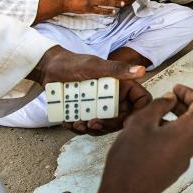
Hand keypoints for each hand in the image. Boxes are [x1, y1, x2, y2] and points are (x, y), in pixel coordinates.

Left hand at [27, 45, 149, 134]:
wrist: (50, 69)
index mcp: (123, 86)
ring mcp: (102, 107)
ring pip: (106, 126)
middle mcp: (116, 98)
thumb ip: (118, 69)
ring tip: (77, 123)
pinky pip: (90, 126)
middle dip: (108, 125)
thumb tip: (141, 70)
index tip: (124, 120)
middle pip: (123, 119)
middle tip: (91, 123)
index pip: (141, 102)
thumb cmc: (73, 63)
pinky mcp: (89, 113)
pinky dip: (80, 128)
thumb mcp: (95, 66)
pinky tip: (69, 122)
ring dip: (92, 129)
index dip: (138, 113)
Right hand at [97, 85, 192, 192]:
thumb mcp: (141, 122)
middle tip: (167, 100)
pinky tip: (150, 134)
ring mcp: (183, 159)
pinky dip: (170, 133)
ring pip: (186, 132)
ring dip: (175, 119)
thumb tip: (170, 99)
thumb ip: (159, 105)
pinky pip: (178, 145)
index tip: (176, 89)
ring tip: (153, 116)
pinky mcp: (174, 169)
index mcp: (187, 132)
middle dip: (182, 105)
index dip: (190, 93)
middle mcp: (190, 146)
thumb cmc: (131, 160)